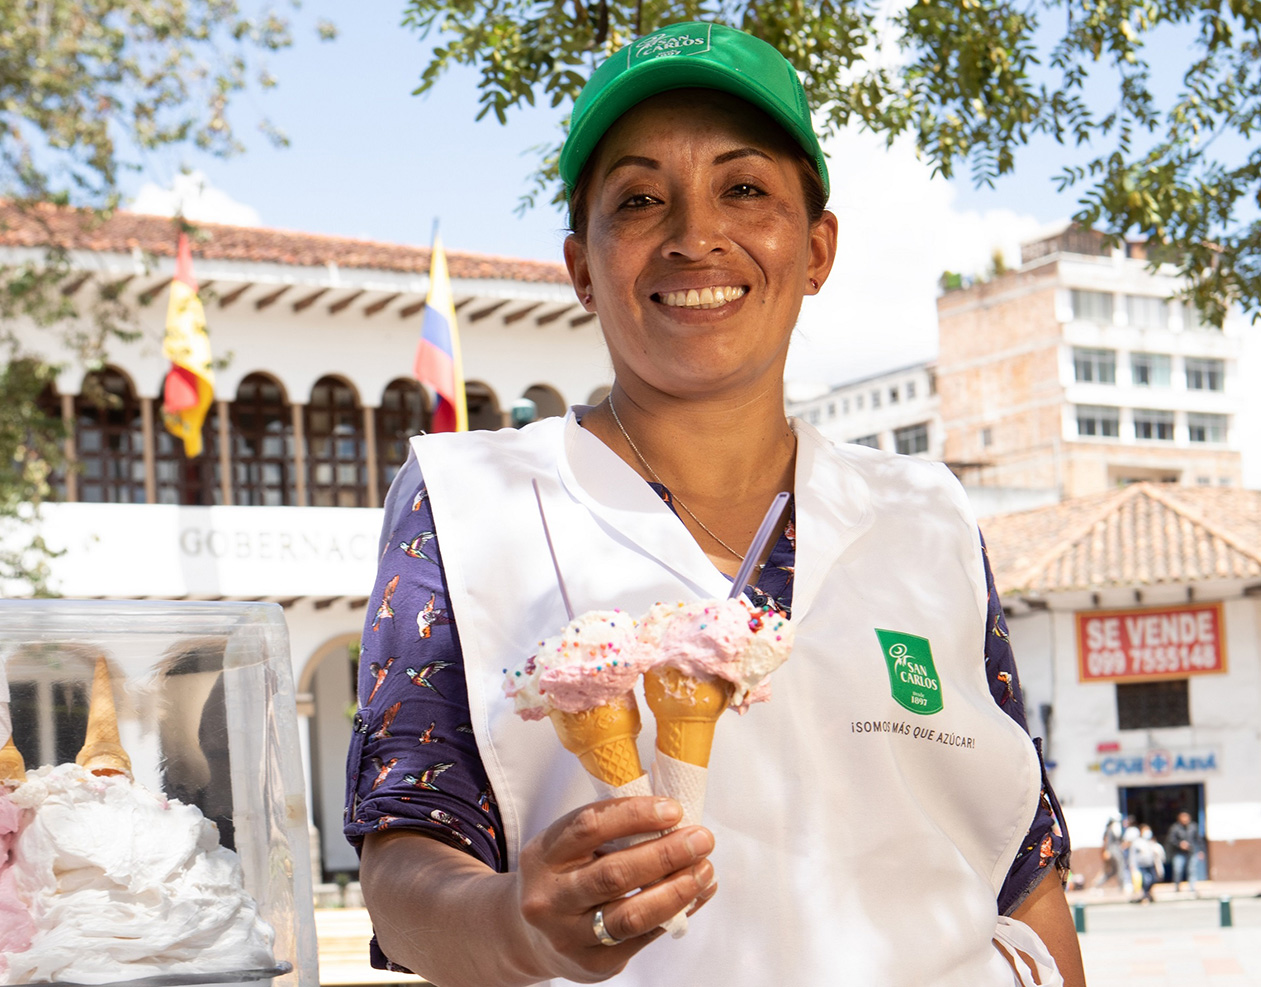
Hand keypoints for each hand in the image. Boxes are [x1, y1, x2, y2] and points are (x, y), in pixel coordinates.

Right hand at [515, 796, 716, 981]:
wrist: (531, 937)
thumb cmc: (563, 880)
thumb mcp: (568, 849)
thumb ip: (610, 834)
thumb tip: (674, 820)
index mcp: (544, 856)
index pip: (589, 826)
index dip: (635, 815)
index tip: (673, 809)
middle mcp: (551, 898)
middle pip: (614, 874)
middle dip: (665, 854)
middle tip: (701, 839)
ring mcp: (569, 936)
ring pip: (630, 915)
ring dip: (676, 891)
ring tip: (704, 871)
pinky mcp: (593, 965)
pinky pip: (642, 939)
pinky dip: (675, 915)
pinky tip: (696, 896)